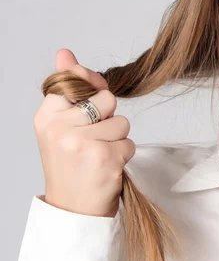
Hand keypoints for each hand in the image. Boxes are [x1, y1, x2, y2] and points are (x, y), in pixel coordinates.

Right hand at [33, 49, 135, 216]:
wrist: (73, 208)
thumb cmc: (71, 162)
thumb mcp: (60, 125)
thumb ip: (66, 88)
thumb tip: (64, 52)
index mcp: (47, 116)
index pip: (76, 80)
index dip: (92, 88)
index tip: (90, 108)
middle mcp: (60, 128)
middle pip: (107, 99)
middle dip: (108, 118)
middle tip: (92, 139)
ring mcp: (81, 143)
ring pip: (122, 122)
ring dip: (117, 139)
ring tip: (99, 155)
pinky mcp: (104, 158)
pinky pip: (130, 142)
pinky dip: (124, 155)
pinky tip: (106, 167)